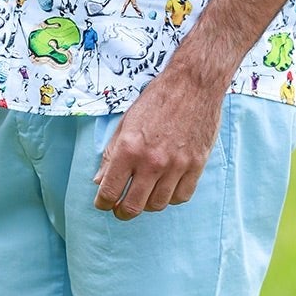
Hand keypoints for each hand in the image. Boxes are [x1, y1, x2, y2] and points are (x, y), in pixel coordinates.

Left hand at [93, 69, 223, 218]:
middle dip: (122, 212)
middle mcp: (151, 161)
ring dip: (147, 204)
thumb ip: (111, 154)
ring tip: (144, 194)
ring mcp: (176, 165)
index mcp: (128, 149)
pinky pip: (181, 196)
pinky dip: (171, 197)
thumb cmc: (157, 100)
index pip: (110, 191)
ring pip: (158, 205)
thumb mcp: (126, 123)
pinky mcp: (196, 165)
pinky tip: (166, 187)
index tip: (104, 203)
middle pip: (133, 207)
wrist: (193, 84)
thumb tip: (99, 181)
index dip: (103, 203)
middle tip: (121, 208)